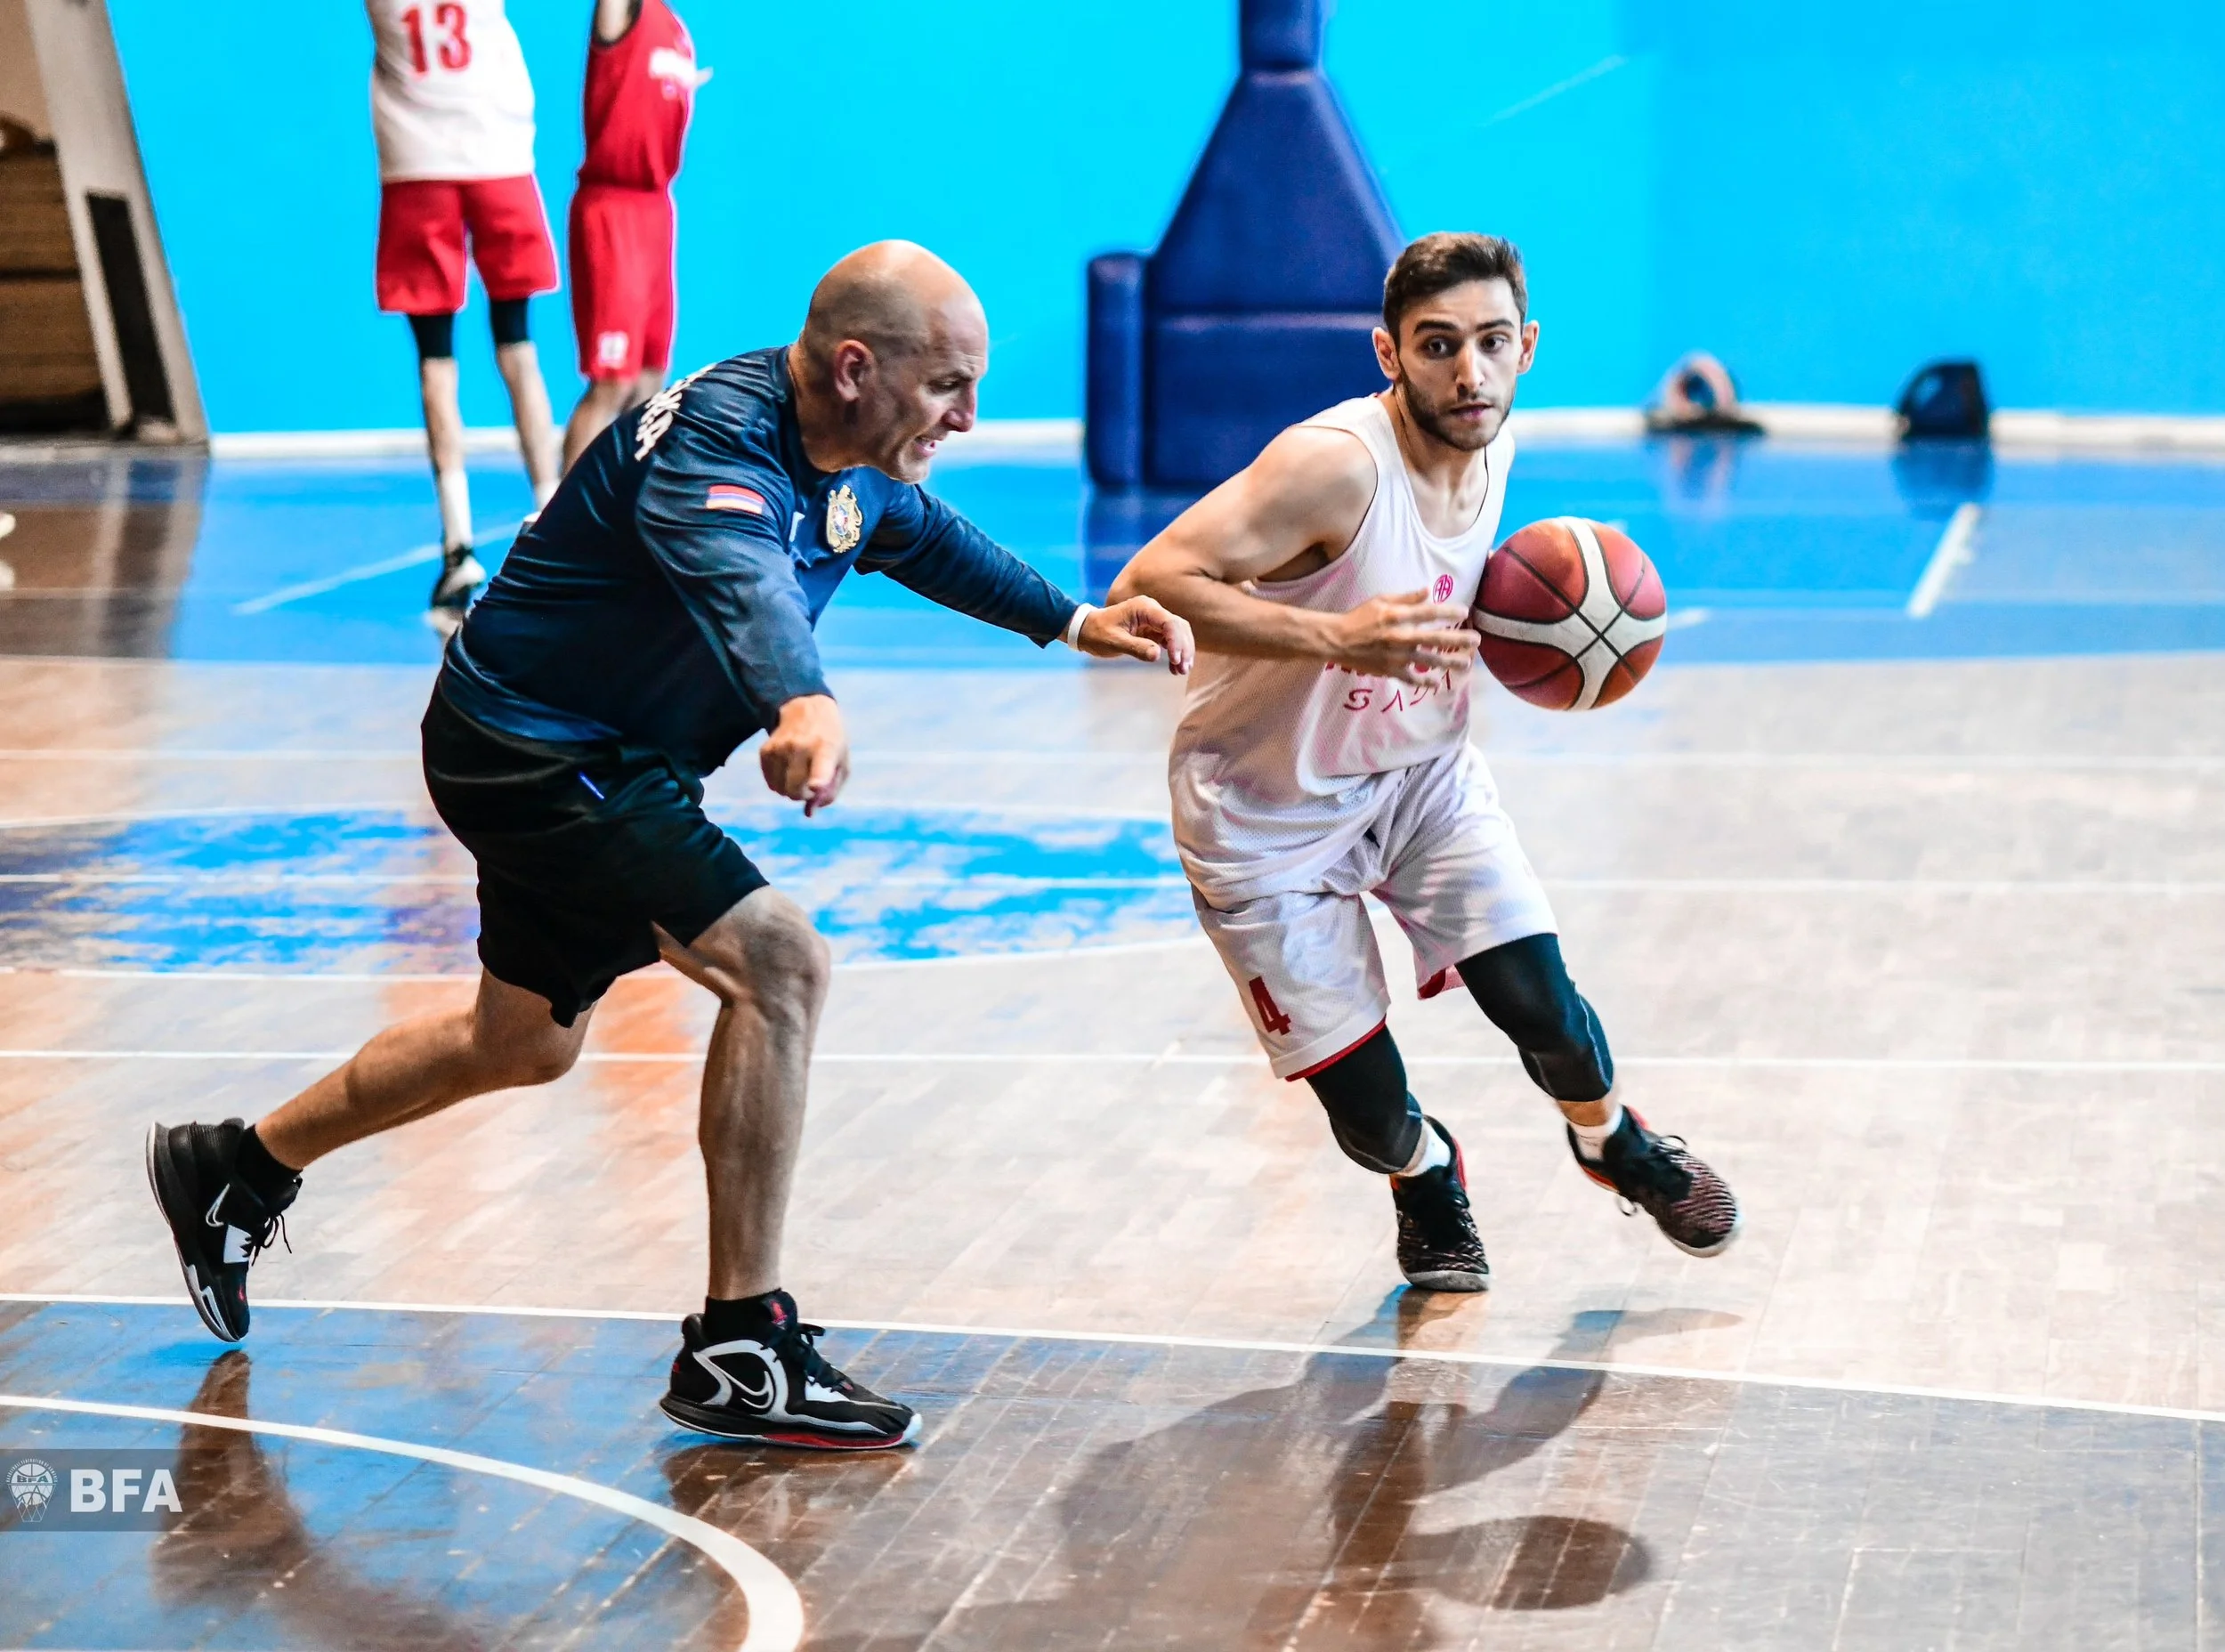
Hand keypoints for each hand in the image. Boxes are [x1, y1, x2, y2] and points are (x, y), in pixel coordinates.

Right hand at [759, 694, 848, 815]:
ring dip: (791, 790)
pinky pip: (770, 782)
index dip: (818, 780)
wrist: (806, 710)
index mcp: (826, 748)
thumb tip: (808, 812)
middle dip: (803, 796)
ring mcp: (779, 748)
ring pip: (781, 790)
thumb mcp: (841, 763)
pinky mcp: (765, 750)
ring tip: (800, 773)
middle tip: (811, 785)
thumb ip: (830, 792)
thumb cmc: (830, 742)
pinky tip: (788, 768)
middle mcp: (800, 746)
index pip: (820, 766)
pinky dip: (779, 782)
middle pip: (795, 790)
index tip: (816, 786)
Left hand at [1074, 596, 1194, 674]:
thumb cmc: (1097, 633)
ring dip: (1182, 651)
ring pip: (1177, 633)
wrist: (1086, 630)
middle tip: (1184, 669)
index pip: (1169, 622)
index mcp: (1144, 608)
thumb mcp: (1114, 642)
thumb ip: (1136, 648)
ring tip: (1182, 671)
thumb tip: (1157, 655)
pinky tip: (1175, 668)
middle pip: (1178, 627)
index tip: (1175, 660)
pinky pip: (1169, 640)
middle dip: (1184, 648)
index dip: (1177, 641)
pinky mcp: (1152, 630)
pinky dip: (1174, 653)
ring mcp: (1153, 620)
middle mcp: (1152, 611)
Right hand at [1323, 589, 1478, 683]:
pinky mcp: (1391, 670)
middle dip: (1459, 640)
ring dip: (1450, 662)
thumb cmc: (1359, 617)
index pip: (1430, 613)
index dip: (1449, 612)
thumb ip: (1406, 598)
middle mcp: (1401, 636)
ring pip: (1430, 660)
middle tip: (1476, 641)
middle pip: (1437, 638)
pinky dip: (1425, 682)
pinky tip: (1436, 682)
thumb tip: (1428, 591)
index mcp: (1398, 616)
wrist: (1338, 640)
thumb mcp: (1381, 600)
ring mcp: (1397, 656)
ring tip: (1466, 663)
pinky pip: (1412, 678)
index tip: (1465, 612)